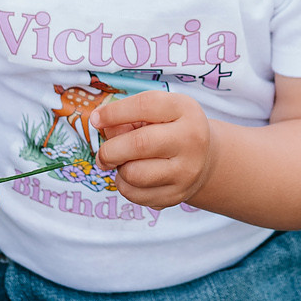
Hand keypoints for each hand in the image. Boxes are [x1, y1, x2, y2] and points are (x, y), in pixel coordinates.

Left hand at [94, 90, 217, 209]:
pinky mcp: (177, 195)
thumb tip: (104, 128)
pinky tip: (134, 178)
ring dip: (119, 170)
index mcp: (184, 109)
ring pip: (134, 174)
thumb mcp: (156, 112)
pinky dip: (125, 186)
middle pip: (138, 144)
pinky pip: (136, 195)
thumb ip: (127, 117)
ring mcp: (186, 170)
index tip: (96, 120)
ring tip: (124, 164)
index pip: (144, 106)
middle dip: (110, 150)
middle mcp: (191, 139)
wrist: (204, 158)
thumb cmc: (170, 129)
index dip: (113, 113)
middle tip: (103, 155)